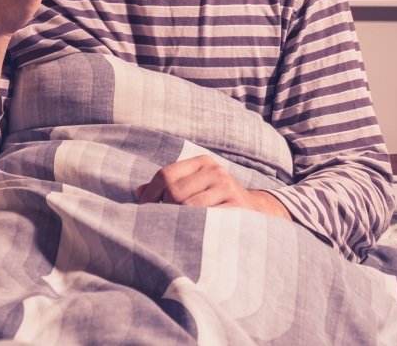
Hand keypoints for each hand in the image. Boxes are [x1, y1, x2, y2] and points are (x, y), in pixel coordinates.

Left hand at [136, 155, 290, 219]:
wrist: (258, 212)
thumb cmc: (217, 201)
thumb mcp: (196, 187)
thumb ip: (170, 187)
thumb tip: (138, 192)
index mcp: (202, 163)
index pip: (166, 174)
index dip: (150, 194)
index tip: (145, 209)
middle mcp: (215, 171)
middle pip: (174, 190)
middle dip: (163, 209)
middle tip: (161, 223)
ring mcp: (227, 188)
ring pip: (187, 206)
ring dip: (177, 220)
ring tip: (176, 229)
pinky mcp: (236, 208)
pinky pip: (205, 219)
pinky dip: (193, 227)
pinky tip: (191, 234)